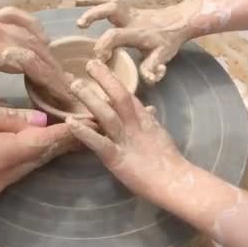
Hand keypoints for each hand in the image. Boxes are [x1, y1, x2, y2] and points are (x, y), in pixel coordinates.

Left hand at [0, 7, 70, 103]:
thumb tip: (23, 118)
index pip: (29, 61)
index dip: (51, 80)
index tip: (65, 99)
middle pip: (34, 47)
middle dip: (53, 71)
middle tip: (66, 94)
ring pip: (28, 33)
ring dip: (45, 54)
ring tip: (55, 77)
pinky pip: (16, 18)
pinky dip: (32, 31)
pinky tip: (40, 44)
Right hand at [0, 100, 76, 202]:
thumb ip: (6, 118)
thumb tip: (41, 121)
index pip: (45, 142)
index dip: (71, 131)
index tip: (93, 118)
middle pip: (39, 157)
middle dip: (62, 140)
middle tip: (84, 120)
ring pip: (26, 165)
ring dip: (43, 148)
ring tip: (62, 127)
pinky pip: (10, 172)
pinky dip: (23, 156)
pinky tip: (27, 141)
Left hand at [66, 59, 185, 196]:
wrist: (175, 183)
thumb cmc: (166, 161)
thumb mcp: (157, 134)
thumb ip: (149, 120)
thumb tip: (147, 107)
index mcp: (143, 119)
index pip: (127, 94)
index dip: (112, 79)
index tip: (97, 65)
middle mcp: (134, 125)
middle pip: (119, 97)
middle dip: (104, 79)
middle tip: (89, 64)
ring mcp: (125, 140)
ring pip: (107, 115)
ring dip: (90, 99)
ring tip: (74, 85)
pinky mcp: (117, 157)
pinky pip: (99, 142)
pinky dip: (85, 132)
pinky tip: (71, 122)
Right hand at [75, 0, 211, 84]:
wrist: (180, 20)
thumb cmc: (168, 40)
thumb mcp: (163, 57)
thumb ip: (153, 69)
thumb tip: (148, 78)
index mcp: (138, 33)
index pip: (117, 36)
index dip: (104, 45)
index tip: (99, 58)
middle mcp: (132, 19)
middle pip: (112, 9)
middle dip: (95, 14)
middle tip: (79, 24)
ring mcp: (129, 10)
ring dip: (92, 0)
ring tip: (76, 2)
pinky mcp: (127, 7)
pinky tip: (82, 0)